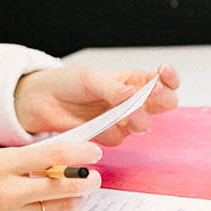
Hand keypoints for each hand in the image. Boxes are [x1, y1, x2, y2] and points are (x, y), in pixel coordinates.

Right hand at [0, 142, 103, 210]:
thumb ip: (12, 157)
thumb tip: (46, 158)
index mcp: (0, 164)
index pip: (54, 155)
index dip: (81, 153)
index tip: (93, 153)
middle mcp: (7, 192)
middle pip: (64, 184)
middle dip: (86, 181)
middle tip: (92, 179)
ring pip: (60, 210)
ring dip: (76, 204)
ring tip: (79, 200)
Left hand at [14, 65, 180, 144]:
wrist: (42, 101)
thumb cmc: (67, 82)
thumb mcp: (90, 78)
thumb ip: (112, 88)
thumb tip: (132, 93)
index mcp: (131, 79)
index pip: (161, 79)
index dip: (169, 77)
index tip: (164, 72)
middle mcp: (131, 100)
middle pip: (161, 104)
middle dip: (162, 101)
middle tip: (153, 96)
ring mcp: (121, 119)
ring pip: (142, 124)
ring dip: (138, 120)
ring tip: (128, 116)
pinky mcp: (108, 136)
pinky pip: (118, 138)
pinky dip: (111, 132)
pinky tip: (100, 126)